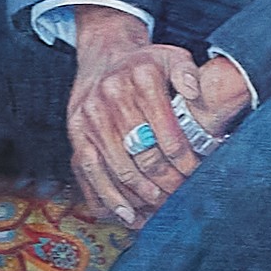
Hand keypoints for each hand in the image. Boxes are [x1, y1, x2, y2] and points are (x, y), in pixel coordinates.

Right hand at [66, 13, 252, 225]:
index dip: (183, 157)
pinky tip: (124, 214)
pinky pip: (89, 172)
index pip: (166, 128)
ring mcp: (89, 116)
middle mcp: (111, 96)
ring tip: (154, 211)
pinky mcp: (76, 134)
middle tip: (178, 196)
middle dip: (162, 180)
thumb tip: (194, 93)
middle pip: (140, 152)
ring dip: (135, 195)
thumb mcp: (171, 57)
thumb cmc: (145, 66)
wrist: (103, 59)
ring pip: (114, 166)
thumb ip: (187, 72)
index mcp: (141, 77)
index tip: (195, 173)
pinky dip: (106, 197)